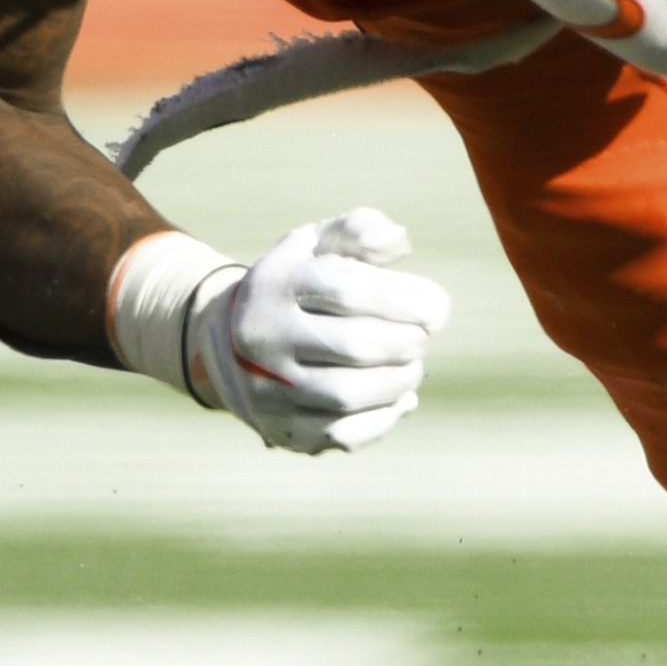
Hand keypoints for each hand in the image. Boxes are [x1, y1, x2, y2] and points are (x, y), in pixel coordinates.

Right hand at [188, 208, 449, 454]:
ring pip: (347, 394)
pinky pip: (343, 434)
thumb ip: (358, 231)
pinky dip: (384, 418)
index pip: (349, 291)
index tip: (437, 309)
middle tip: (422, 337)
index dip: (406, 299)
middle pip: (355, 346)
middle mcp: (263, 337)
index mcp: (275, 285)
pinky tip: (398, 398)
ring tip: (412, 366)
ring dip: (398, 381)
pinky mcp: (282, 430)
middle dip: (407, 342)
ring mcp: (267, 389)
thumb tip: (397, 239)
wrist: (228, 346)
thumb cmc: (296, 286)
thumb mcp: (316, 246)